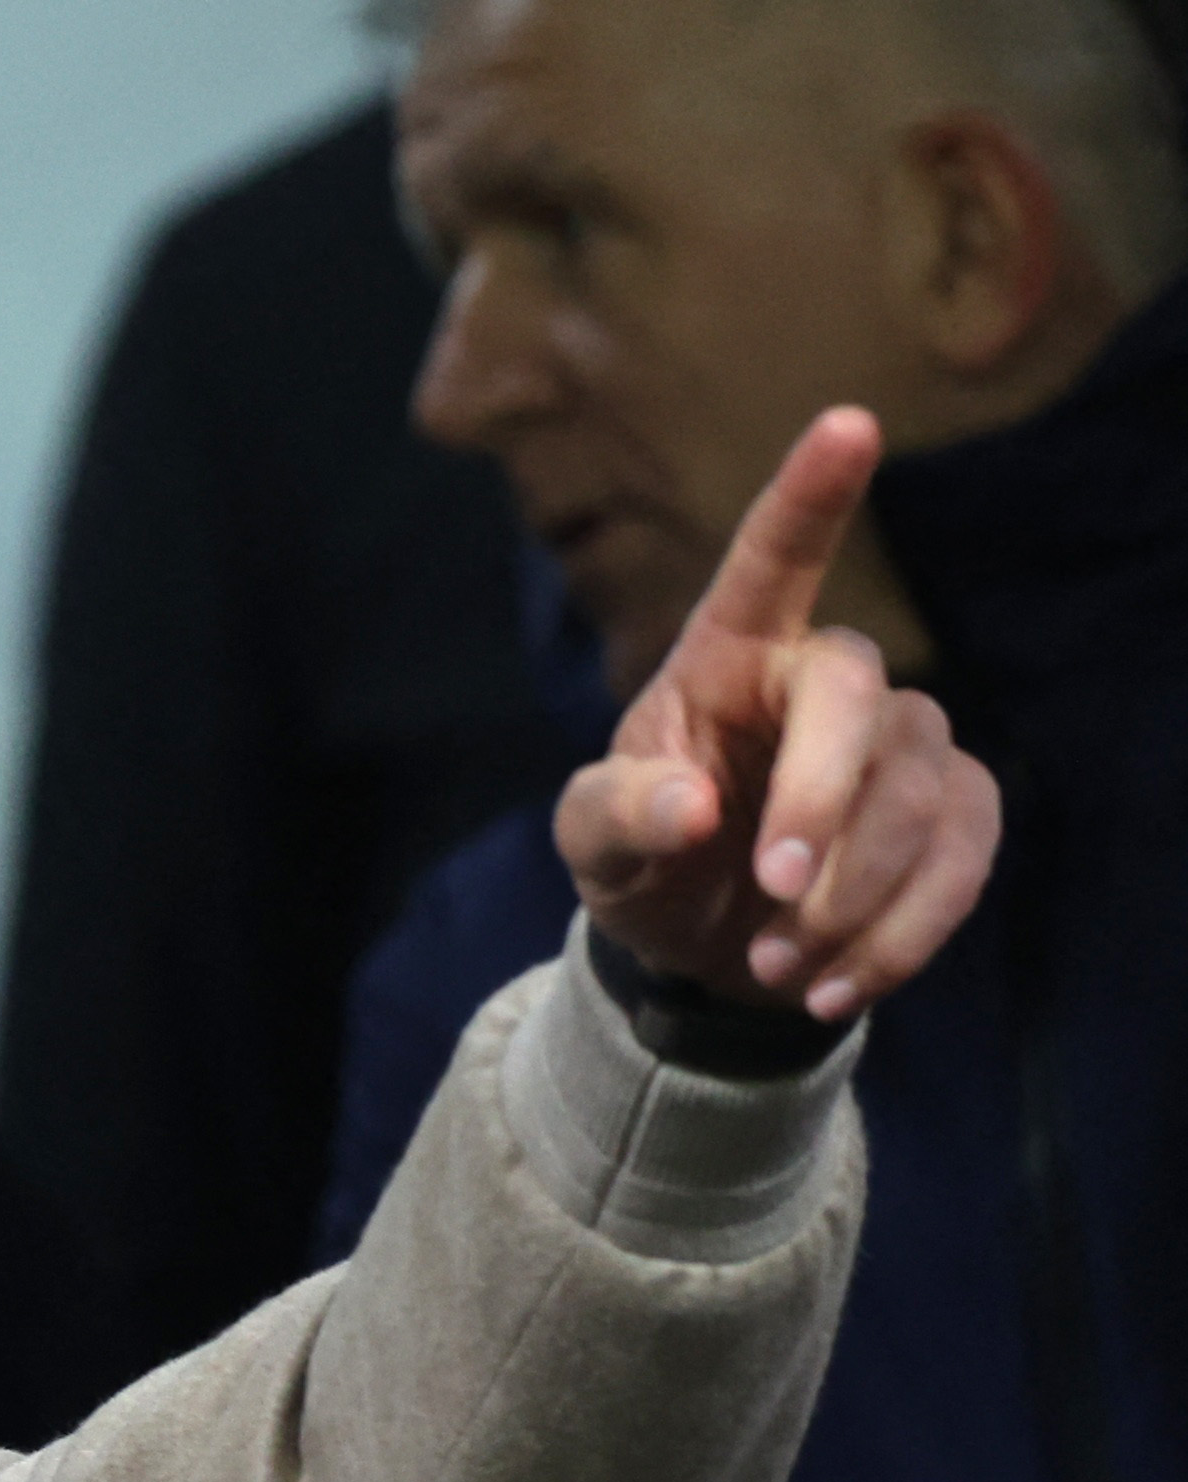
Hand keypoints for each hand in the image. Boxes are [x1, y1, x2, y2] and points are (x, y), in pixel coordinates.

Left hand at [561, 406, 998, 1018]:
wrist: (701, 949)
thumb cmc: (643, 861)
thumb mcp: (593, 847)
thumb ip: (617, 818)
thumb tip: (690, 808)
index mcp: (728, 659)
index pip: (773, 564)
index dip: (809, 496)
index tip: (847, 424)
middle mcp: (826, 682)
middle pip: (863, 702)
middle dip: (824, 802)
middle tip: (774, 887)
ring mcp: (905, 741)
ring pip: (915, 798)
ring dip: (846, 899)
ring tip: (774, 964)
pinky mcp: (957, 811)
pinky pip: (960, 862)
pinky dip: (899, 938)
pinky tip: (835, 986)